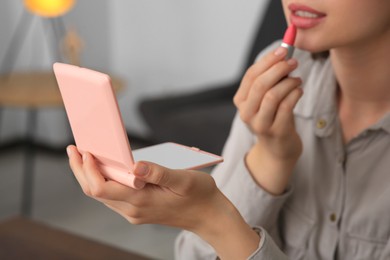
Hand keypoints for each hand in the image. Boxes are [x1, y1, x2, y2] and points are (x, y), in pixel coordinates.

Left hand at [66, 145, 220, 229]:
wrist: (208, 215)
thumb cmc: (199, 195)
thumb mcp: (183, 179)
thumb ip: (158, 172)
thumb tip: (135, 165)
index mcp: (142, 200)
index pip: (101, 188)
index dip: (88, 170)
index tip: (84, 151)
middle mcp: (133, 210)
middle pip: (95, 192)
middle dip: (80, 170)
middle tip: (73, 149)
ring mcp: (134, 212)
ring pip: (101, 195)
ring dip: (89, 175)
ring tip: (83, 155)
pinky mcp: (138, 210)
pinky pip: (112, 196)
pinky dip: (102, 181)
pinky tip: (103, 168)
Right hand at [233, 47, 302, 193]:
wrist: (277, 148)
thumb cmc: (273, 117)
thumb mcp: (265, 99)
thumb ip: (269, 79)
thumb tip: (284, 53)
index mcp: (241, 101)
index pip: (251, 75)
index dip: (267, 60)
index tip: (283, 49)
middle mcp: (246, 113)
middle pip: (260, 84)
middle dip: (279, 69)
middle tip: (294, 62)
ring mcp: (260, 124)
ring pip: (273, 95)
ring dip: (289, 82)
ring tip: (297, 80)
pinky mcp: (276, 131)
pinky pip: (287, 106)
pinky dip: (295, 94)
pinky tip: (299, 91)